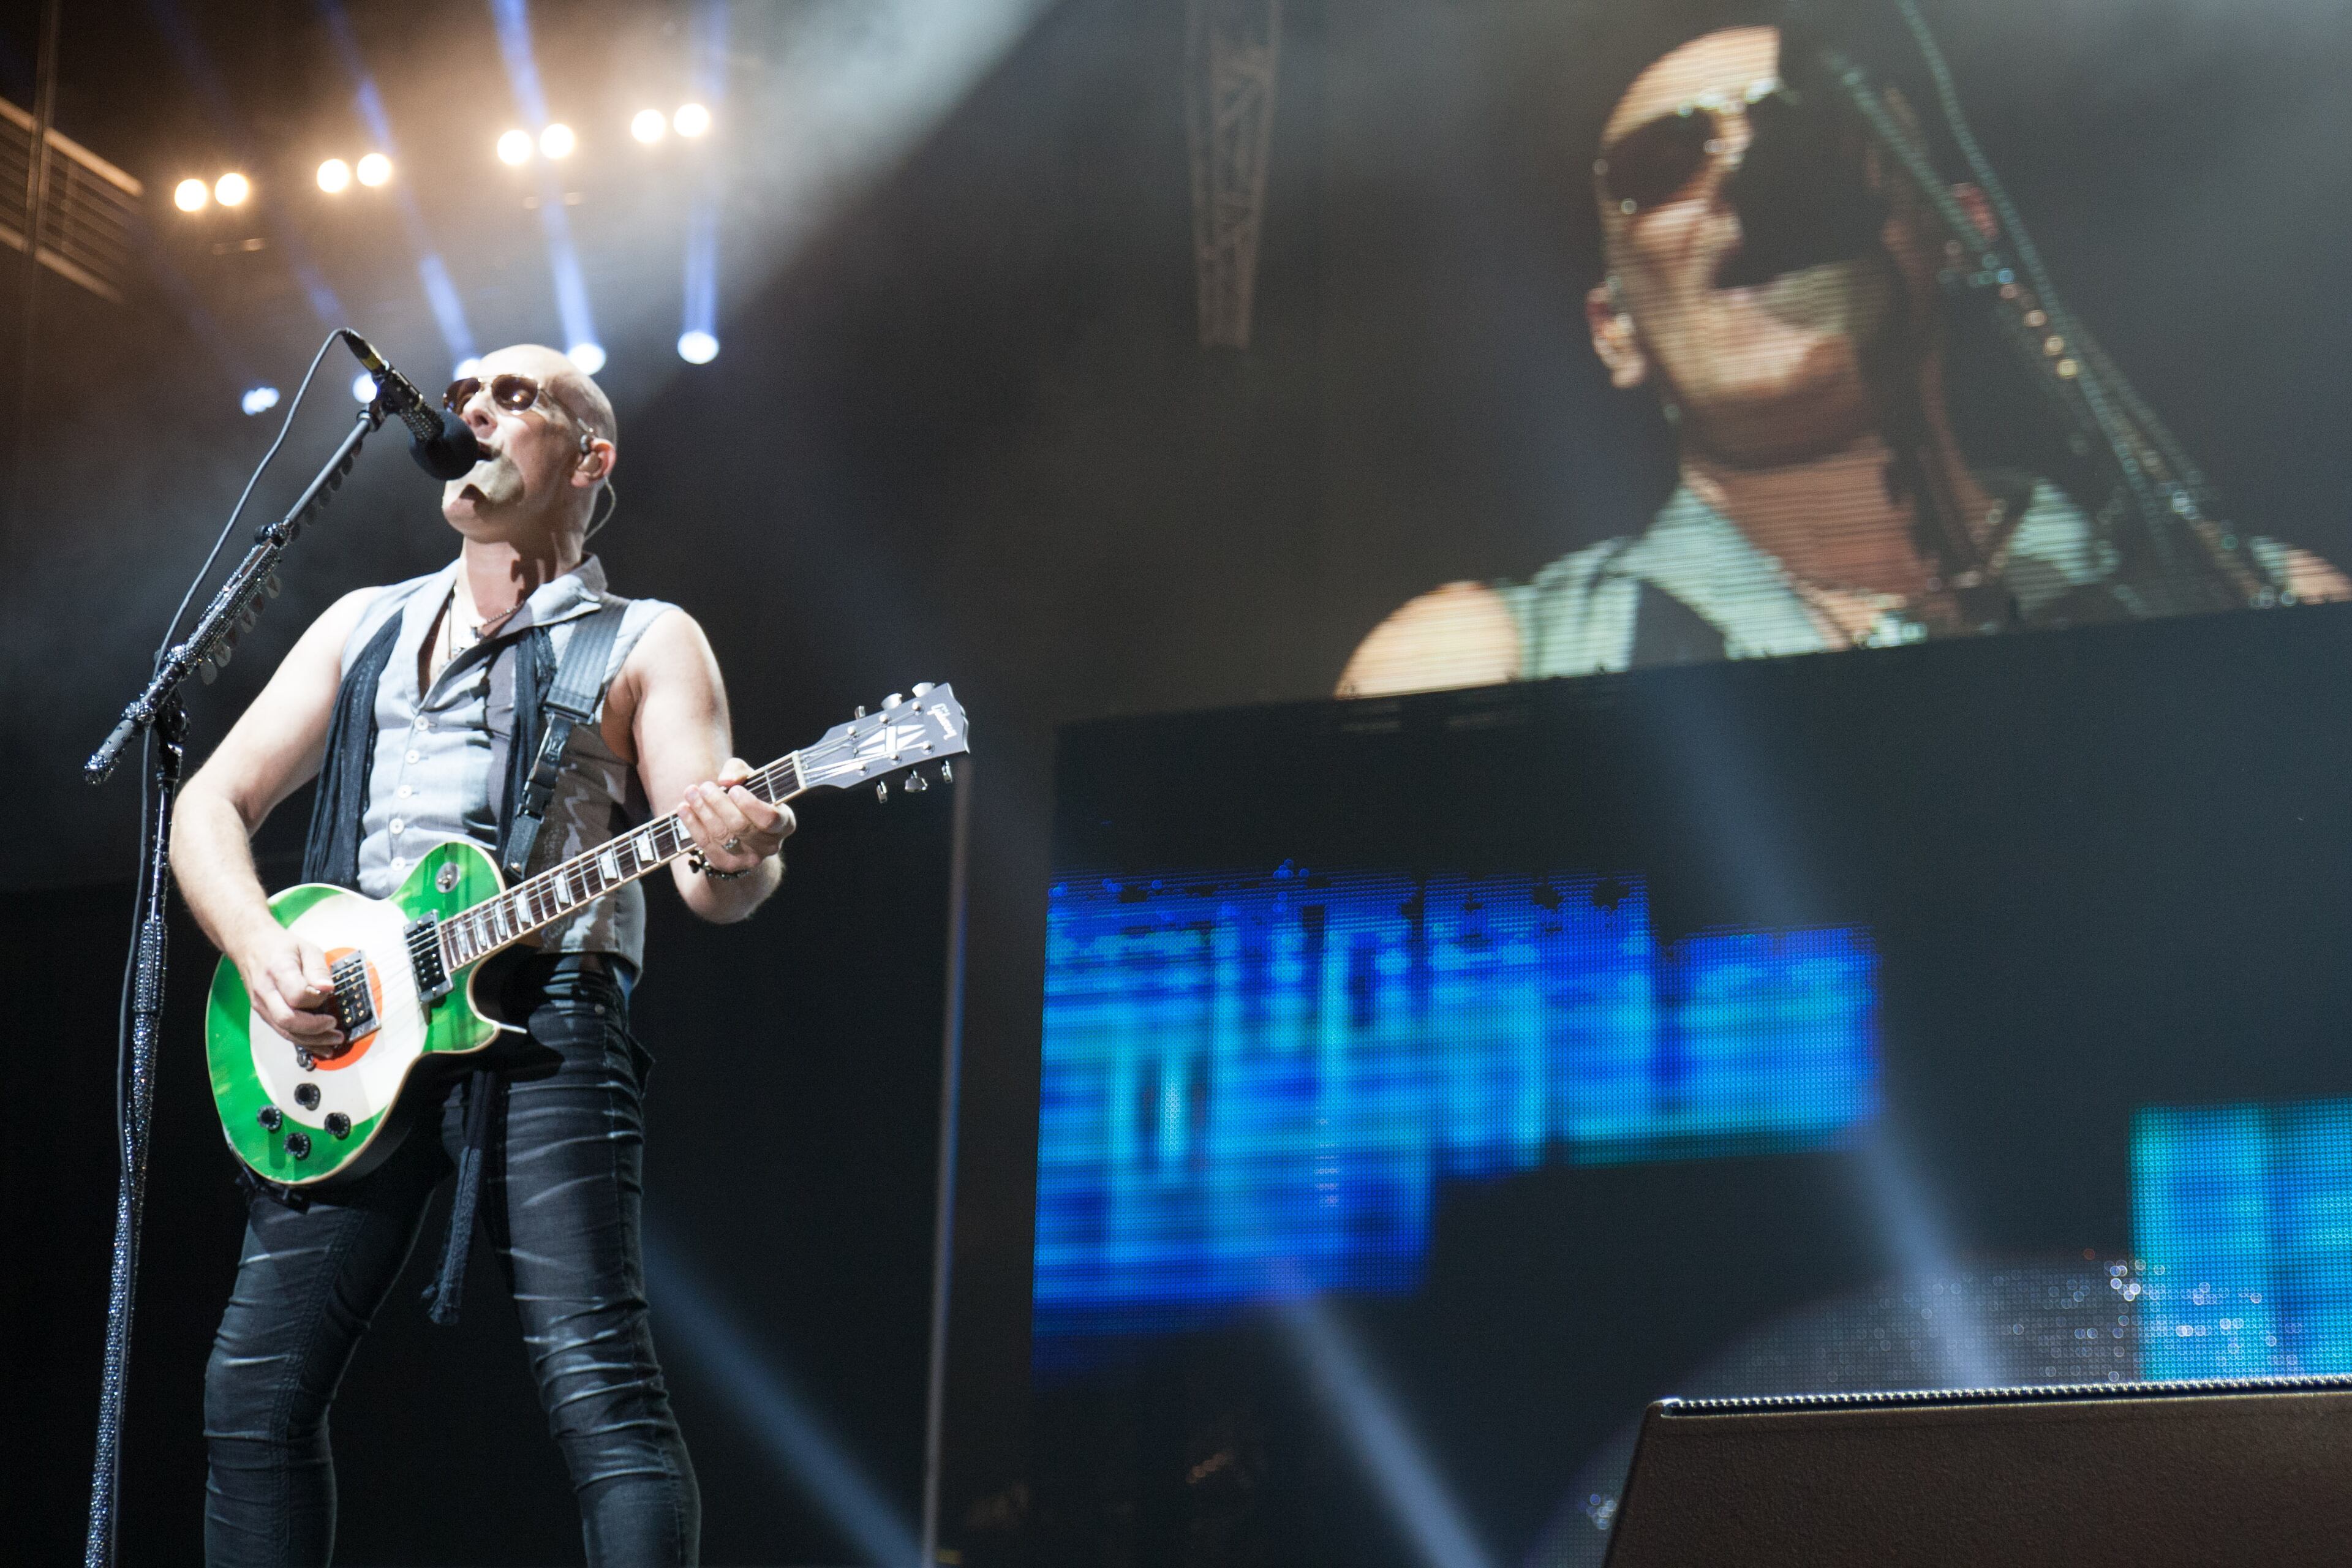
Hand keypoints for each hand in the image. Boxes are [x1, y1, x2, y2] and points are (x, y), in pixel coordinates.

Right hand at [233, 923, 343, 1048]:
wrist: (250, 945)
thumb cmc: (279, 946)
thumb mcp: (306, 948)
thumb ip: (318, 969)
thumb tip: (328, 989)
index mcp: (278, 971)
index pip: (297, 995)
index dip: (316, 999)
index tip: (329, 994)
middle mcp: (266, 991)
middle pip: (288, 1020)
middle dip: (315, 1029)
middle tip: (336, 1027)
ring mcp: (261, 1005)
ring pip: (285, 1031)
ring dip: (311, 1041)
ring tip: (333, 1042)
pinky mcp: (263, 1013)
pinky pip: (282, 1031)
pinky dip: (301, 1041)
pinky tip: (319, 1045)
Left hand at [678, 758, 795, 874]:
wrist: (742, 832)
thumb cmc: (748, 799)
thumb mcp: (750, 780)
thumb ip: (740, 771)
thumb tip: (727, 780)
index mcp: (784, 823)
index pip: (770, 819)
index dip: (750, 805)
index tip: (734, 790)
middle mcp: (770, 845)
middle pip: (741, 826)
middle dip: (719, 804)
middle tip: (705, 787)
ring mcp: (749, 859)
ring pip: (722, 835)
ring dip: (703, 811)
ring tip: (690, 792)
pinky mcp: (728, 865)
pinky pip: (707, 845)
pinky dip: (693, 825)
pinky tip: (683, 809)